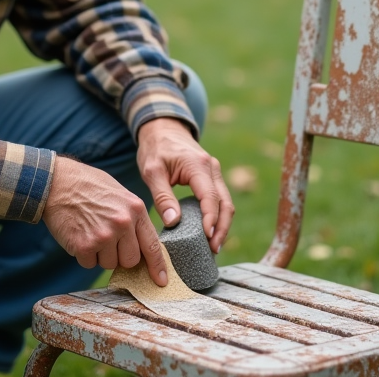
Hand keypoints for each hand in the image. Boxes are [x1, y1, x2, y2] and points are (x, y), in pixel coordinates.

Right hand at [42, 156, 170, 286]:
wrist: (56, 182)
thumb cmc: (88, 186)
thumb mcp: (119, 194)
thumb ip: (133, 217)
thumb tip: (142, 244)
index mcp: (135, 209)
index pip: (152, 245)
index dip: (157, 266)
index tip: (161, 281)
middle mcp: (122, 223)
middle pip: (130, 261)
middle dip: (120, 256)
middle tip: (108, 240)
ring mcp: (104, 236)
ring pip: (109, 264)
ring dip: (100, 255)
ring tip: (91, 231)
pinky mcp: (84, 246)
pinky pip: (89, 264)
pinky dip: (84, 255)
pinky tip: (79, 234)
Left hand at [136, 118, 233, 252]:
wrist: (162, 128)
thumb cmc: (155, 148)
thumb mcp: (152, 172)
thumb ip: (163, 196)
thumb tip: (173, 223)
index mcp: (198, 165)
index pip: (210, 197)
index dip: (211, 219)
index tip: (207, 238)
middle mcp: (212, 168)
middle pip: (225, 203)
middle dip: (222, 228)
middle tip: (214, 249)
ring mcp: (214, 172)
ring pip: (226, 202)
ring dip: (223, 224)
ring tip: (214, 246)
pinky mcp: (212, 177)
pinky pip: (220, 199)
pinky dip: (218, 216)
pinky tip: (211, 232)